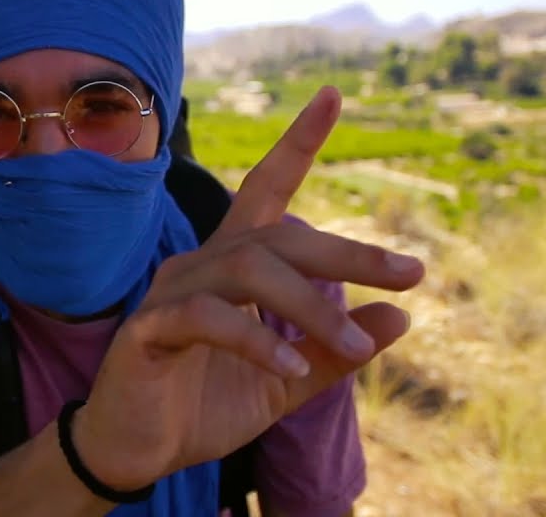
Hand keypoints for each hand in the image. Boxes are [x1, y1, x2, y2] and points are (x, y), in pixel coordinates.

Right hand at [76, 86, 421, 489]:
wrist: (136, 452)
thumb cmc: (204, 406)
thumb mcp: (287, 382)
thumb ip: (333, 352)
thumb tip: (401, 319)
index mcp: (232, 268)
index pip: (265, 190)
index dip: (298, 142)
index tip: (334, 94)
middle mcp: (199, 266)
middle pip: (276, 236)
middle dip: (346, 251)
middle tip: (410, 273)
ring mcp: (170, 293)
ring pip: (246, 270)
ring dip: (308, 304)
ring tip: (351, 345)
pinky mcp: (147, 329)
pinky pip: (205, 316)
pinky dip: (253, 337)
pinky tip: (288, 366)